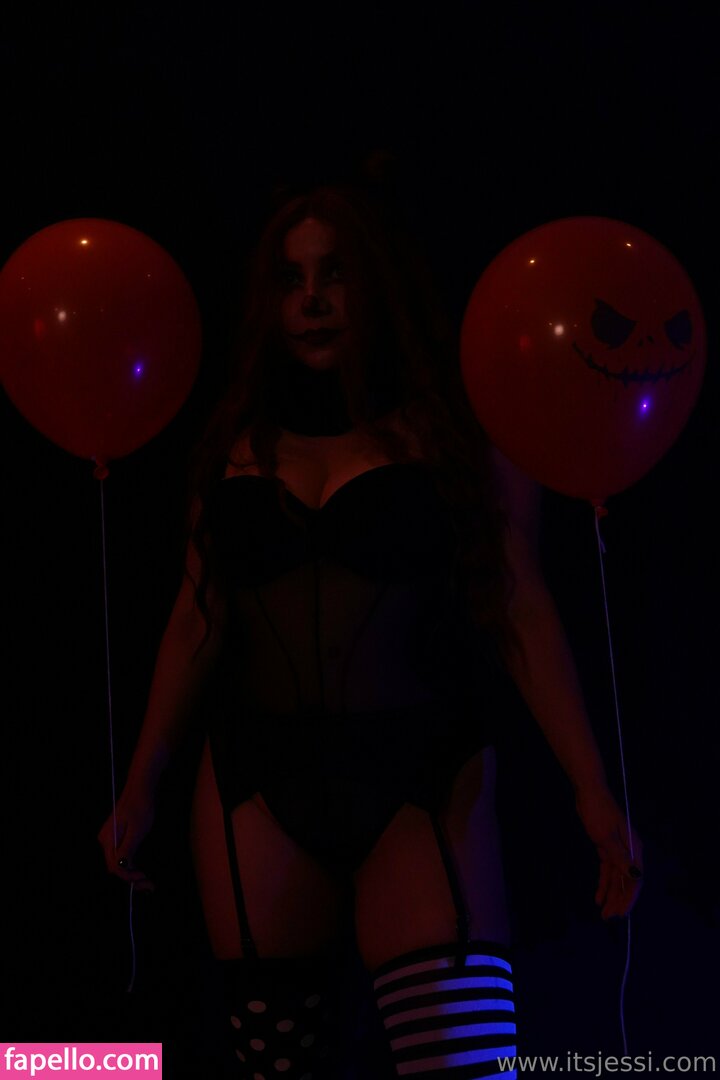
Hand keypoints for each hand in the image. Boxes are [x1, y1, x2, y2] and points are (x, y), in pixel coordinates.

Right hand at [97, 784, 156, 891]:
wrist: (141, 787)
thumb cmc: (140, 806)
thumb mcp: (137, 829)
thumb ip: (128, 849)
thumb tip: (121, 867)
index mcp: (108, 839)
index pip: (115, 866)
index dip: (129, 876)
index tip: (144, 879)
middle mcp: (106, 841)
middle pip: (116, 866)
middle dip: (131, 878)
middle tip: (149, 885)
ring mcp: (111, 839)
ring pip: (120, 863)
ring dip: (132, 874)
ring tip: (147, 881)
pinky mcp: (118, 837)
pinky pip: (123, 855)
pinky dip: (132, 865)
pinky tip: (141, 870)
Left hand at [573, 781, 642, 919]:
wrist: (589, 793)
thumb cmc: (598, 812)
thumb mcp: (607, 838)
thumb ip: (620, 859)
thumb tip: (636, 878)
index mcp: (634, 849)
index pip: (635, 880)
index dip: (629, 898)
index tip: (621, 913)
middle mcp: (629, 852)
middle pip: (626, 881)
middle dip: (618, 900)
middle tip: (609, 917)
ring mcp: (618, 850)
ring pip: (616, 878)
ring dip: (610, 894)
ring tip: (603, 911)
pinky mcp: (607, 847)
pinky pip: (607, 870)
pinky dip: (603, 883)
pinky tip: (599, 896)